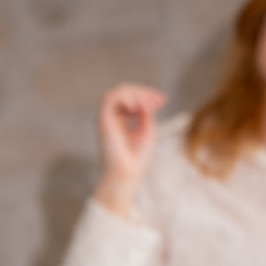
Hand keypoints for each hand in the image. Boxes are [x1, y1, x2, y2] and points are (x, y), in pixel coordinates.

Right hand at [92, 82, 166, 216]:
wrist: (128, 173)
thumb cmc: (137, 157)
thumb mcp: (146, 129)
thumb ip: (145, 113)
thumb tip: (146, 99)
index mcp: (121, 119)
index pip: (131, 97)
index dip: (146, 94)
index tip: (163, 99)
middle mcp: (111, 116)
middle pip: (125, 92)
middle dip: (143, 92)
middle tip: (159, 100)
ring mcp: (106, 117)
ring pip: (117, 92)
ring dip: (136, 94)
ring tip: (150, 105)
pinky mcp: (102, 120)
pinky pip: (111, 98)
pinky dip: (127, 98)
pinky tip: (138, 107)